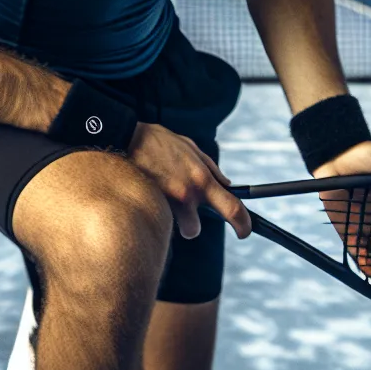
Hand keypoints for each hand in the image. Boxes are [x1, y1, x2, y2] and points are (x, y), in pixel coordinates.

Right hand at [126, 123, 250, 240]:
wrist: (126, 138)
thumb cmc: (159, 142)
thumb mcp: (190, 148)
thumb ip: (210, 168)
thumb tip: (226, 184)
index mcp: (202, 179)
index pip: (232, 208)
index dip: (243, 224)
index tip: (244, 231)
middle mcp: (187, 193)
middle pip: (195, 229)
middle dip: (191, 226)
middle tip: (185, 215)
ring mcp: (166, 202)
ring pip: (171, 226)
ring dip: (169, 218)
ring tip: (160, 198)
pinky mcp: (149, 205)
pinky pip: (157, 217)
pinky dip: (155, 209)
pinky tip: (149, 193)